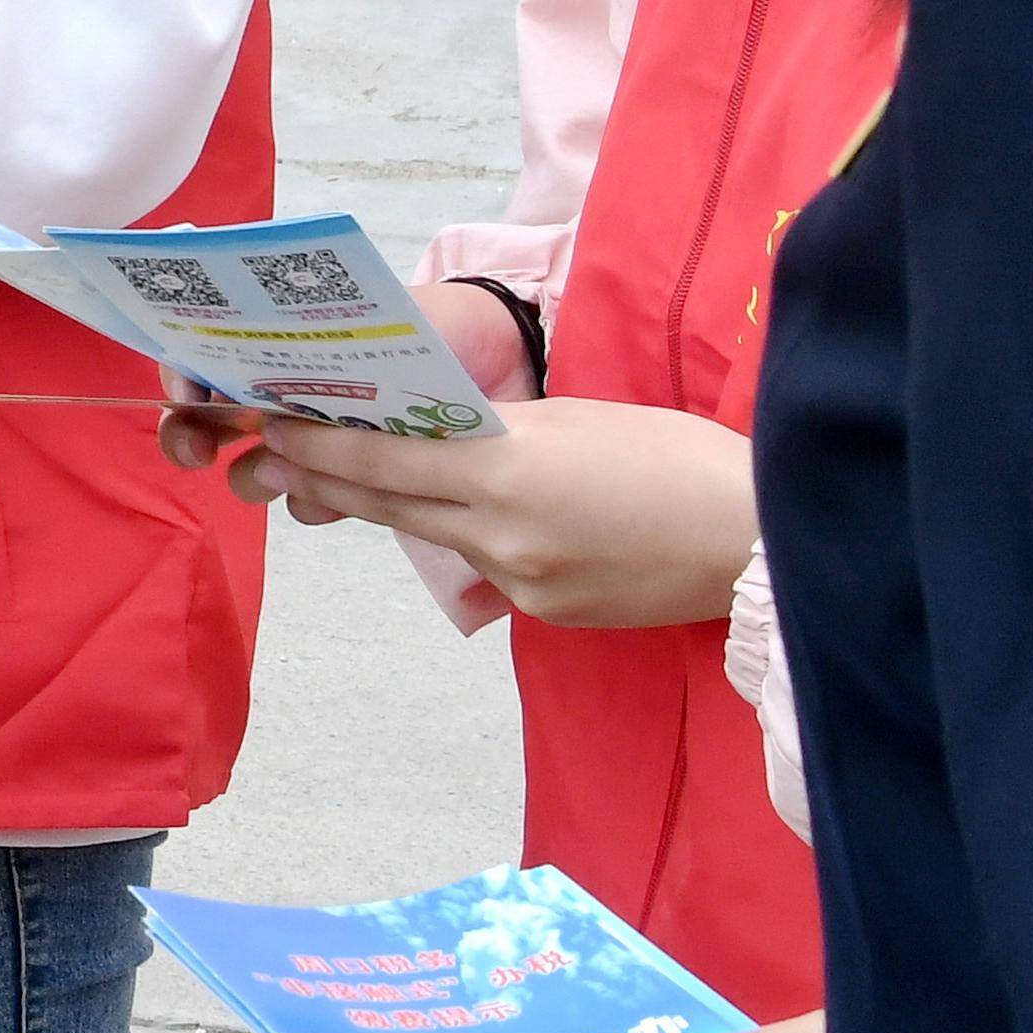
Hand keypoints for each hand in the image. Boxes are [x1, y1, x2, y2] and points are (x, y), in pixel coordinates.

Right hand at [192, 279, 536, 483]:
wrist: (498, 357)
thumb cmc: (429, 321)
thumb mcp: (374, 309)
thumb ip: (325, 321)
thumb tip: (272, 326)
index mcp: (276, 343)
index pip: (201, 354)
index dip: (181, 374)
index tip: (188, 390)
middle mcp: (282, 392)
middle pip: (207, 419)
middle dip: (191, 436)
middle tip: (199, 448)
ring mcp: (313, 439)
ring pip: (255, 468)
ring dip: (254, 473)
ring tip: (271, 472)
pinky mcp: (352, 478)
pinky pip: (311, 500)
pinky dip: (310, 499)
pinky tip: (322, 495)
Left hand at [216, 397, 760, 630]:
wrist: (757, 544)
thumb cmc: (679, 460)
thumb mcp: (578, 421)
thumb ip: (501, 431)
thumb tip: (442, 431)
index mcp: (507, 471)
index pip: (384, 456)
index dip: (321, 442)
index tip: (276, 422)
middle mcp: (500, 535)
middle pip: (387, 502)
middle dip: (325, 475)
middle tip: (275, 451)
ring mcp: (521, 582)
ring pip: (434, 533)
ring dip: (387, 505)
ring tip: (339, 477)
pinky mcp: (547, 611)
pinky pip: (488, 564)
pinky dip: (469, 535)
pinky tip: (472, 515)